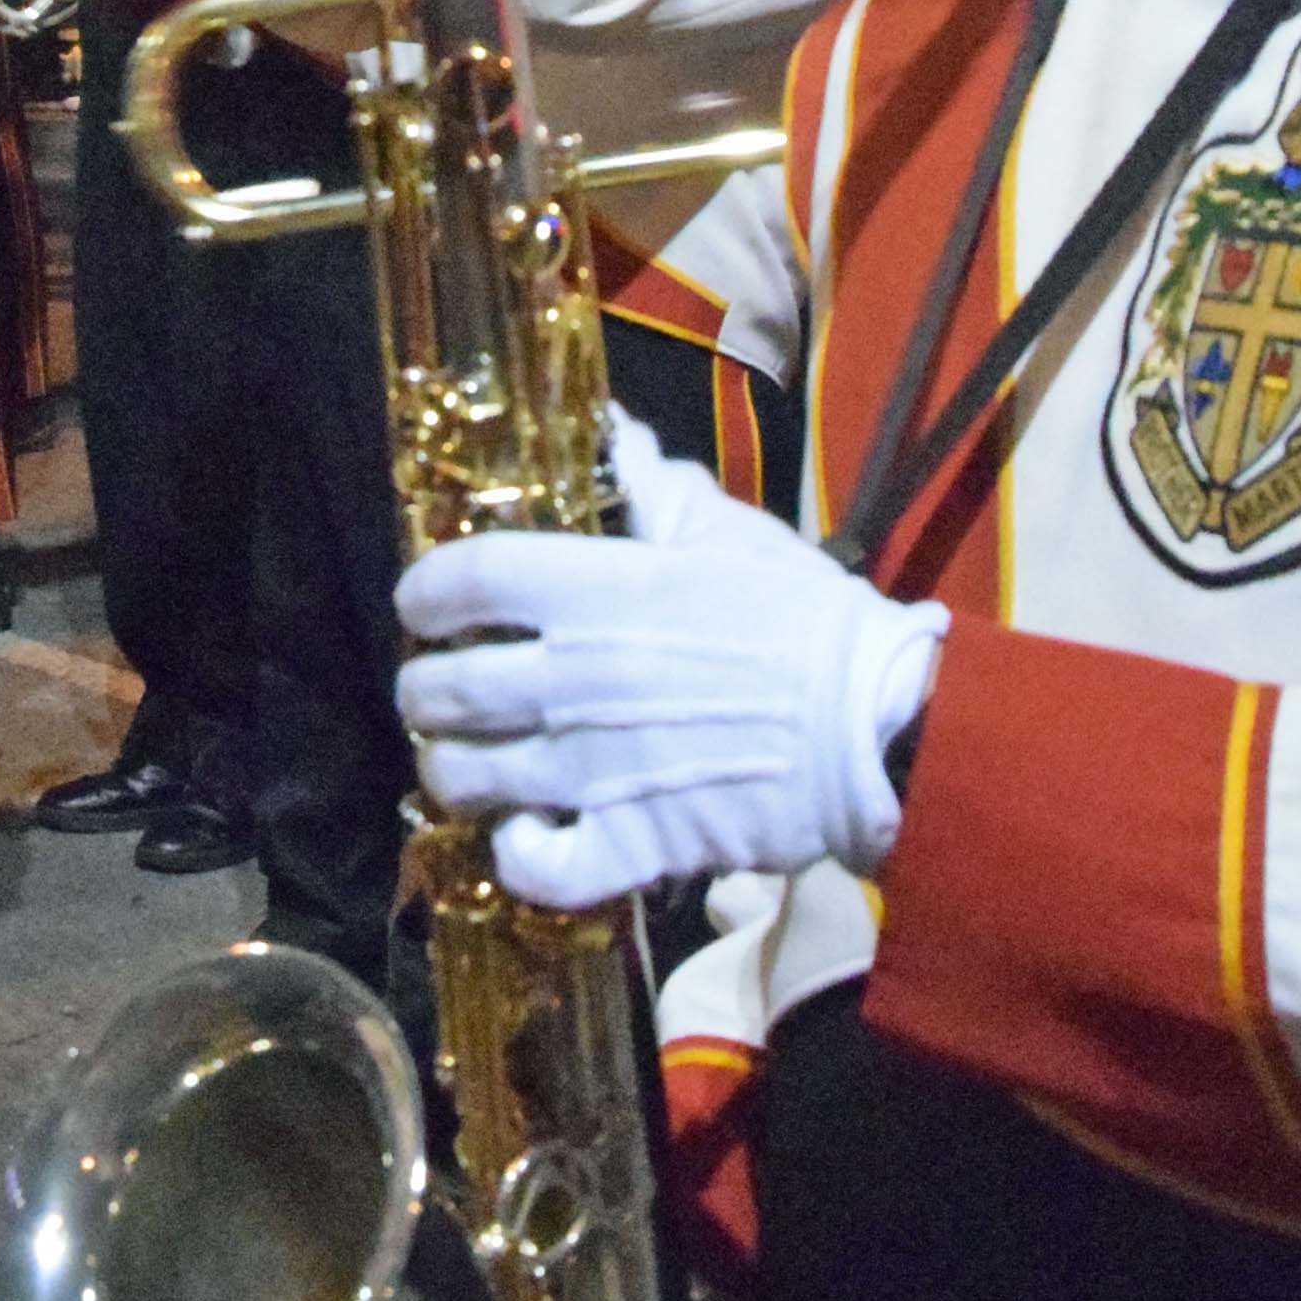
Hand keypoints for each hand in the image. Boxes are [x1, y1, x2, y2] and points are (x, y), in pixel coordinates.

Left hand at [395, 437, 950, 908]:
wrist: (876, 721)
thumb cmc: (801, 617)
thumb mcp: (727, 532)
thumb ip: (655, 485)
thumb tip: (612, 432)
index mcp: (592, 593)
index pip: (461, 582)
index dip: (424, 592)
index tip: (425, 603)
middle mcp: (571, 682)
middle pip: (439, 689)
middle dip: (425, 687)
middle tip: (442, 686)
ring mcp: (593, 770)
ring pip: (465, 777)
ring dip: (450, 766)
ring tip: (466, 758)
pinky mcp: (631, 841)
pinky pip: (538, 867)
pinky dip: (517, 855)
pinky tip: (522, 833)